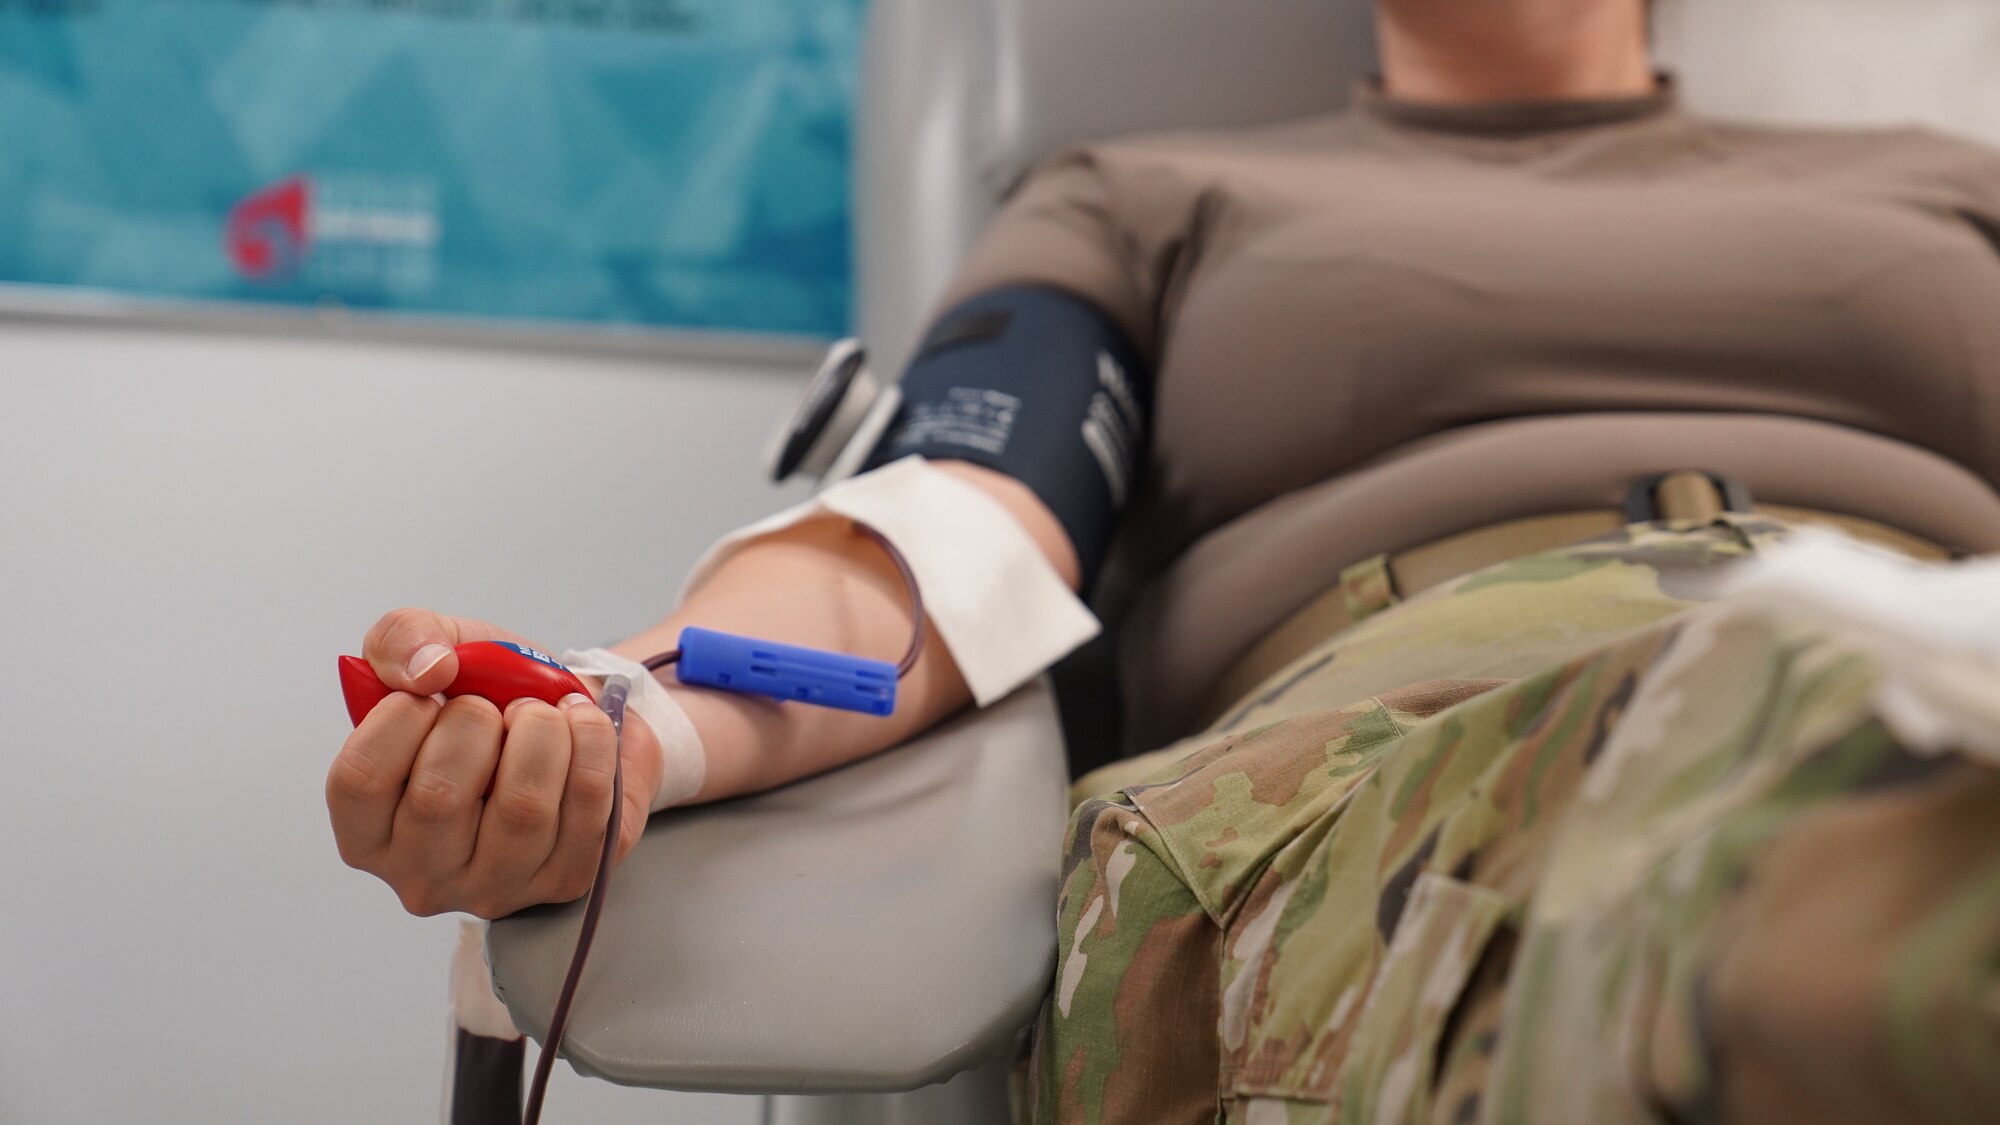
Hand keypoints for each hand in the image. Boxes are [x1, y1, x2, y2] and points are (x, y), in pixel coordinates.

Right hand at [326, 609, 662, 917]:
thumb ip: (404, 638)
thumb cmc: (491, 699)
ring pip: (522, 807)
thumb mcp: (439, 650)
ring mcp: (497, 887)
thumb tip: (428, 669)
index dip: (402, 715)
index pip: (360, 779)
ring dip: (541, 731)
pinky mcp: (567, 879)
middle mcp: (423, 875)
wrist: (572, 721)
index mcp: (369, 830)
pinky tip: (580, 725)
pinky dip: (590, 741)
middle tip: (493, 706)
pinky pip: (586, 802)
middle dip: (477, 721)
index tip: (434, 692)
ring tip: (541, 714)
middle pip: (439, 796)